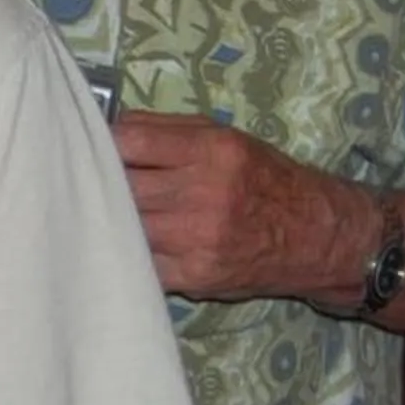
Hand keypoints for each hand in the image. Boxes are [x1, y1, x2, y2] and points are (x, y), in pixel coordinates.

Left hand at [112, 110, 370, 303]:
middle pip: (121, 185)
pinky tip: (126, 241)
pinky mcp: (191, 276)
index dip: (104, 145)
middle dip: (100, 183)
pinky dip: (127, 251)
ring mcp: (195, 240)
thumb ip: (165, 130)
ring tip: (105, 211)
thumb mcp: (225, 138)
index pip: (130, 142)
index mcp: (211, 152)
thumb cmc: (263, 180)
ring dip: (109, 218)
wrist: (316, 235)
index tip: (93, 148)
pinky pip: (138, 261)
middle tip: (88, 182)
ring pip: (123, 224)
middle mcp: (203, 195)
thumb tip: (108, 127)